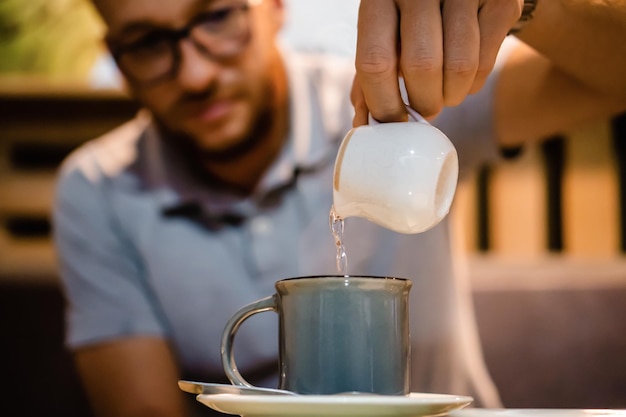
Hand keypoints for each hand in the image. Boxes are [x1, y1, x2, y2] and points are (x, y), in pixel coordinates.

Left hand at [353, 0, 522, 125]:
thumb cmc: (412, 21)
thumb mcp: (384, 37)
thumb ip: (371, 76)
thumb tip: (364, 124)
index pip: (375, 61)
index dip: (384, 103)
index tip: (392, 122)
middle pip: (422, 66)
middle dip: (424, 103)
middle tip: (424, 109)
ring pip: (459, 67)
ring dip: (451, 96)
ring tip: (444, 93)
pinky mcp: (499, 0)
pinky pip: (486, 62)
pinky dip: (474, 84)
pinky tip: (465, 76)